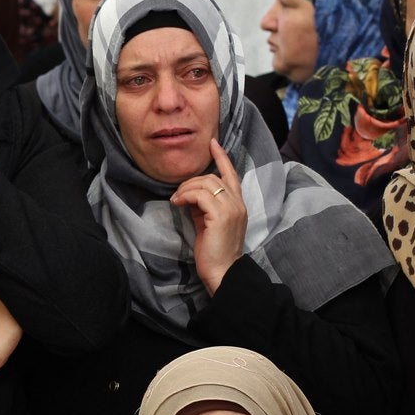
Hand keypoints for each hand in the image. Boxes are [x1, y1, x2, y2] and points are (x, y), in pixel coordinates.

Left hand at [169, 139, 246, 294]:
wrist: (223, 271)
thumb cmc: (214, 251)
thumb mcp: (209, 222)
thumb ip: (204, 206)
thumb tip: (190, 194)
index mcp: (238, 204)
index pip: (232, 174)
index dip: (222, 157)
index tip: (213, 143)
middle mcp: (238, 203)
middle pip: (213, 177)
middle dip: (192, 181)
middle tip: (178, 194)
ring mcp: (231, 208)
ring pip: (206, 183)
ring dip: (186, 189)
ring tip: (176, 200)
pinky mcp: (221, 215)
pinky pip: (200, 195)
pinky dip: (186, 196)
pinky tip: (177, 203)